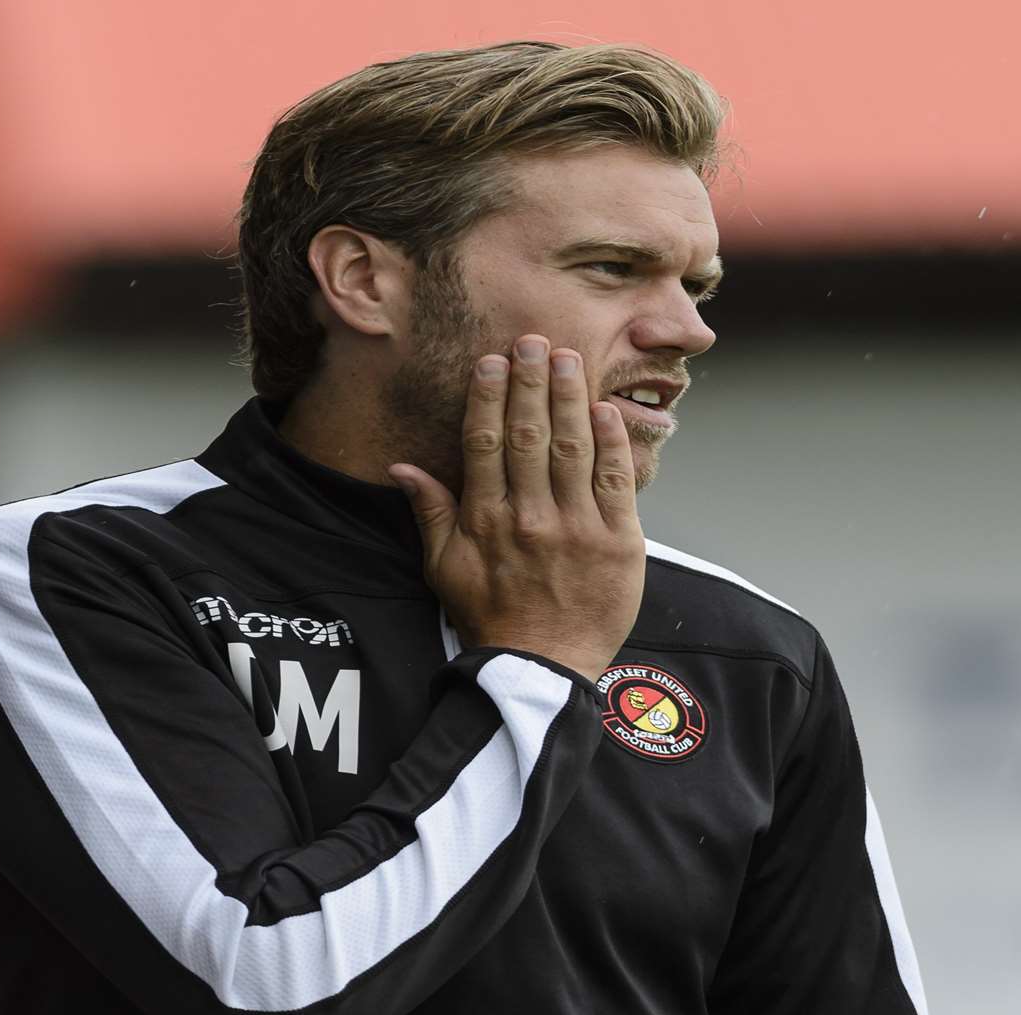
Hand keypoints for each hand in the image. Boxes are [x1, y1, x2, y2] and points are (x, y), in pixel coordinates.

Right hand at [388, 334, 644, 682]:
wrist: (543, 667)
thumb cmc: (491, 617)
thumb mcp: (444, 569)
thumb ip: (430, 513)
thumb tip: (402, 468)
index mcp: (486, 520)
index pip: (486, 444)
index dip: (490, 397)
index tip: (493, 361)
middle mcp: (530, 518)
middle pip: (530, 436)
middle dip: (532, 383)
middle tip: (534, 341)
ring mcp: (577, 529)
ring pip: (572, 450)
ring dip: (570, 399)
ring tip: (569, 358)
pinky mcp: (618, 543)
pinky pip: (615, 482)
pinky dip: (611, 443)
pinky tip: (605, 410)